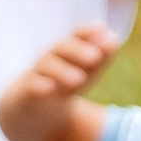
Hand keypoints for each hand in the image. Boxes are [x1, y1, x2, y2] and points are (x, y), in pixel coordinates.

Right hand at [0, 20, 118, 140]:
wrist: (31, 110)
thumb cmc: (64, 85)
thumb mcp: (87, 73)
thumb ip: (102, 57)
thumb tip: (113, 39)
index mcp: (68, 50)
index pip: (77, 35)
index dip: (87, 32)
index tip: (101, 30)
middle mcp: (51, 57)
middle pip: (62, 48)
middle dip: (78, 50)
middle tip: (94, 57)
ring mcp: (37, 74)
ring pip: (48, 66)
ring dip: (63, 71)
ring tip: (79, 79)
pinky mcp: (26, 92)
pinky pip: (32, 86)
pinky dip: (40, 85)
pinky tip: (49, 88)